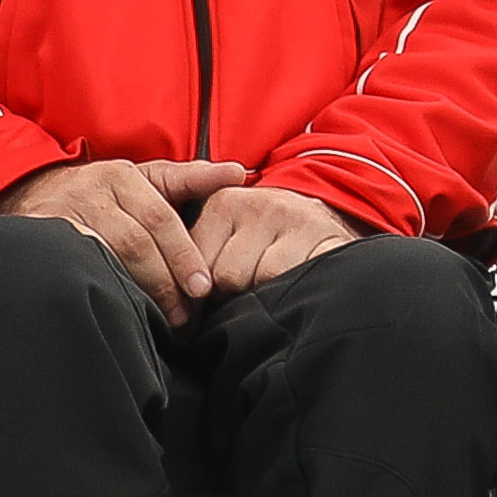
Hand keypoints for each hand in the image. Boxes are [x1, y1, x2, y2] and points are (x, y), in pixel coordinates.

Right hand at [0, 156, 244, 322]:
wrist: (38, 193)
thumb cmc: (109, 191)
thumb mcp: (148, 179)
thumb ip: (193, 179)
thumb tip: (238, 173)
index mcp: (123, 176)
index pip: (160, 219)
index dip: (183, 255)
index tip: (202, 288)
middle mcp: (92, 192)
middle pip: (136, 242)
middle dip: (165, 281)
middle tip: (184, 314)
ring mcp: (65, 216)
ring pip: (107, 257)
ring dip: (138, 290)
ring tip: (161, 318)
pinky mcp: (44, 238)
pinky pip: (79, 266)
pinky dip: (104, 286)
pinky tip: (122, 308)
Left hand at [184, 182, 363, 294]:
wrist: (322, 223)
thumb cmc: (263, 238)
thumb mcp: (225, 233)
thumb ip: (196, 252)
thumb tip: (172, 294)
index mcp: (225, 202)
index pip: (196, 261)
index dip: (204, 285)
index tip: (216, 286)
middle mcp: (260, 205)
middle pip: (227, 276)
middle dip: (235, 290)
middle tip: (248, 283)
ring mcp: (295, 221)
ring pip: (261, 280)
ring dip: (264, 292)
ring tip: (270, 281)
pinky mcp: (325, 239)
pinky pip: (294, 280)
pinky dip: (292, 289)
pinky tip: (294, 280)